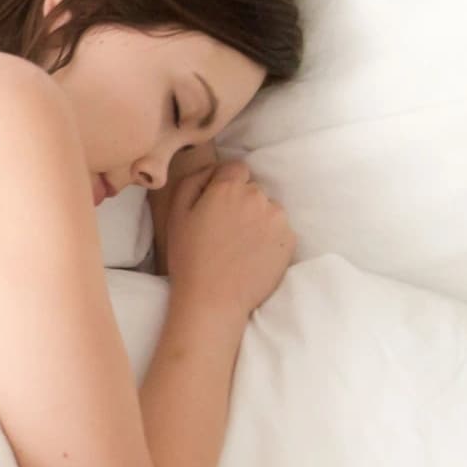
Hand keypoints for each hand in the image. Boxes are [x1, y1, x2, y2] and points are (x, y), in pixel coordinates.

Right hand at [161, 160, 295, 321]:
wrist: (214, 298)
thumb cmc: (190, 258)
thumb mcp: (176, 214)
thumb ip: (193, 181)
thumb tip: (212, 169)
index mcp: (228, 188)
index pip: (236, 168)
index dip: (225, 184)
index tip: (217, 204)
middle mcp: (258, 197)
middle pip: (253, 189)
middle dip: (241, 203)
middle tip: (224, 230)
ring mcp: (277, 219)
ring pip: (268, 209)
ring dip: (257, 220)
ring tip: (239, 245)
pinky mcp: (290, 240)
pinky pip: (279, 229)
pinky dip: (269, 238)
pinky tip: (252, 255)